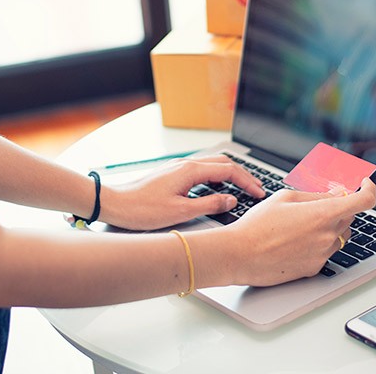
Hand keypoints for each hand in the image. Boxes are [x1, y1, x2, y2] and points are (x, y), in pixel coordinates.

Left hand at [101, 155, 265, 230]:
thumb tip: (231, 200)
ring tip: (242, 188)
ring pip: (213, 165)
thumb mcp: (181, 212)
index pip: (229, 170)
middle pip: (223, 163)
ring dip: (230, 175)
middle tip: (257, 189)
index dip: (248, 181)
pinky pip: (202, 170)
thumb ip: (209, 204)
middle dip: (243, 175)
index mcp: (191, 171)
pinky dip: (216, 177)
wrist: (115, 204)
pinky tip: (217, 188)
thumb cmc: (143, 209)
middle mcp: (186, 165)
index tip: (259, 193)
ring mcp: (179, 168)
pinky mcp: (173, 174)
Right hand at [223, 178, 375, 286]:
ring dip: (328, 226)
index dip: (368, 190)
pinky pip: (325, 252)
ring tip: (299, 224)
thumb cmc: (258, 224)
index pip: (364, 201)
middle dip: (339, 208)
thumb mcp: (285, 198)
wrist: (240, 254)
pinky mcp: (314, 268)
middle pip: (349, 217)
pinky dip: (317, 243)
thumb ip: (315, 195)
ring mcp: (323, 254)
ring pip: (338, 236)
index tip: (364, 185)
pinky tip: (293, 240)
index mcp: (323, 214)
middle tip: (316, 204)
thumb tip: (336, 194)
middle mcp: (328, 236)